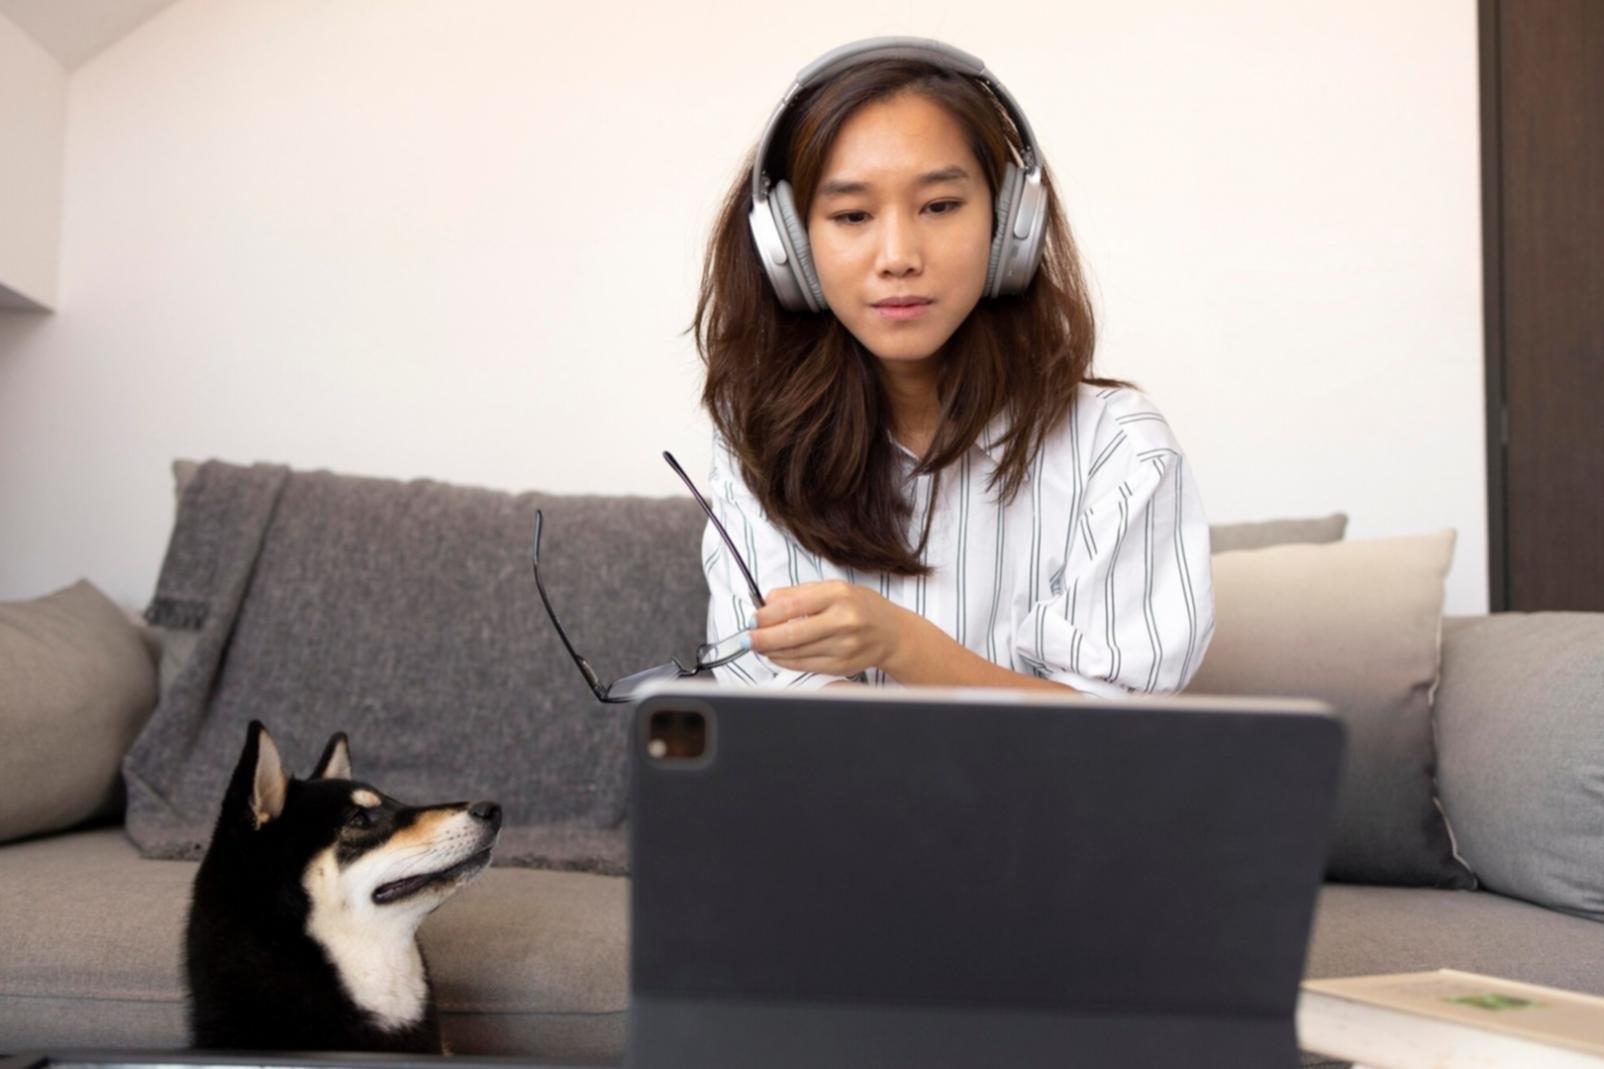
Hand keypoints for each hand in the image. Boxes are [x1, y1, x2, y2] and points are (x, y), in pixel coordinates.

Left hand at [749, 580, 906, 677]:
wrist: (893, 634)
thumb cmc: (861, 607)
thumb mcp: (834, 588)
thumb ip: (799, 593)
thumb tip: (766, 602)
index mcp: (838, 595)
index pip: (792, 605)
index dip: (766, 615)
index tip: (753, 619)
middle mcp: (843, 620)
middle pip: (791, 634)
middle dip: (762, 638)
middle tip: (748, 638)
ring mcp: (843, 646)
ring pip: (795, 652)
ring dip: (771, 651)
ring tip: (759, 646)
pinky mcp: (842, 666)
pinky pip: (805, 665)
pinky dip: (786, 661)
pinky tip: (777, 655)